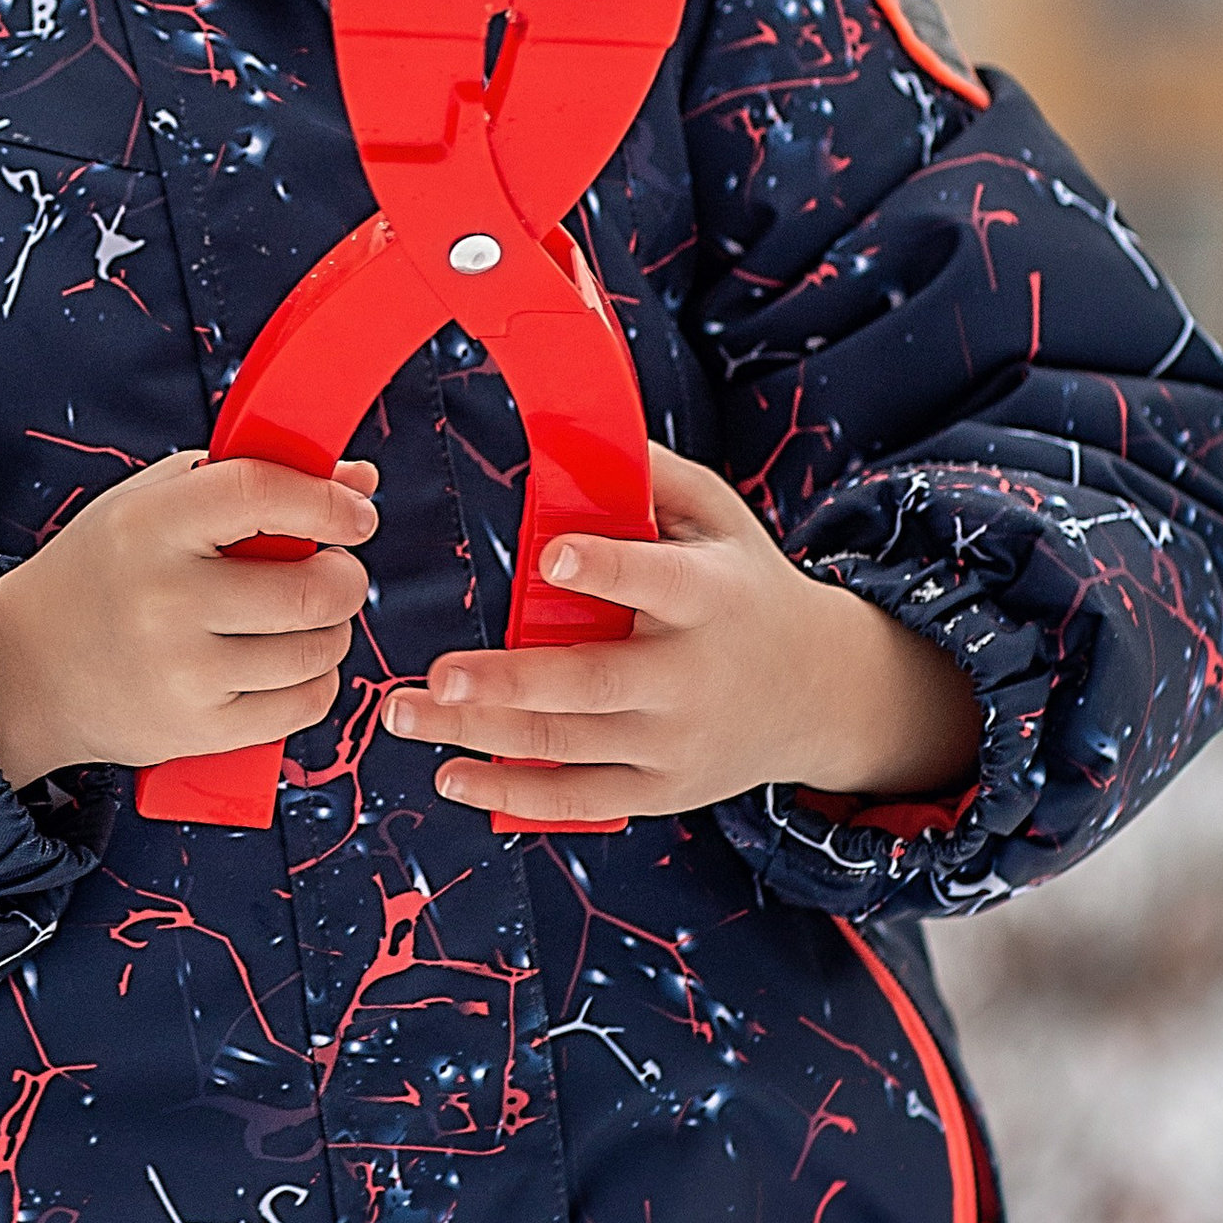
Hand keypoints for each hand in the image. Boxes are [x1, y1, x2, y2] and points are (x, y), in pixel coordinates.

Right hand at [0, 451, 379, 789]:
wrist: (26, 669)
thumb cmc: (104, 572)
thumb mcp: (152, 503)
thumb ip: (249, 477)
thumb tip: (360, 477)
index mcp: (149, 525)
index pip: (261, 494)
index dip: (327, 501)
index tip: (355, 514)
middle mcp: (164, 599)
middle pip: (311, 589)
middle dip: (346, 577)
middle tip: (337, 572)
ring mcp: (181, 672)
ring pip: (316, 650)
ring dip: (334, 631)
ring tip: (309, 618)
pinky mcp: (196, 730)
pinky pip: (302, 705)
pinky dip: (317, 681)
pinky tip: (294, 663)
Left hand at [380, 444, 979, 825]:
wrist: (820, 692)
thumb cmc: (743, 586)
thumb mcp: (722, 518)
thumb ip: (654, 473)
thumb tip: (576, 423)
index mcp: (710, 598)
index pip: (659, 582)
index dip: (609, 568)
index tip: (552, 554)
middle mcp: (692, 677)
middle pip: (593, 684)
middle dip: (511, 684)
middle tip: (438, 676)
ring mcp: (675, 744)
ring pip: (568, 745)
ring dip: (478, 735)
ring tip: (403, 712)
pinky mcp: (661, 791)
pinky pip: (579, 800)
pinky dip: (511, 795)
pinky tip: (450, 777)